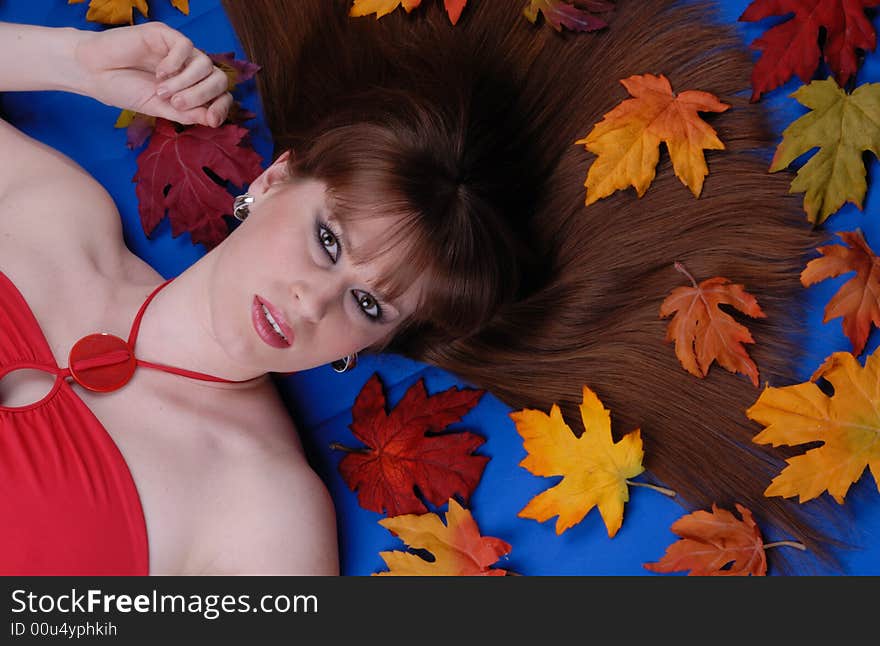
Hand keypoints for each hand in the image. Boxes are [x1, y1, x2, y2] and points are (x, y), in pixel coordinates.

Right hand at [74, 22, 232, 126]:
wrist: (94, 72)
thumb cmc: (124, 89)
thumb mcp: (158, 108)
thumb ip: (186, 114)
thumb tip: (213, 120)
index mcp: (190, 87)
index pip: (221, 94)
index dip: (222, 106)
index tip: (210, 119)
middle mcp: (189, 69)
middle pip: (219, 79)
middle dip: (202, 95)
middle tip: (176, 103)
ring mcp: (178, 52)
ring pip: (205, 63)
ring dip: (185, 82)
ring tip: (161, 90)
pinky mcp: (165, 35)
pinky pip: (186, 46)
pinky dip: (175, 63)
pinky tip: (159, 72)